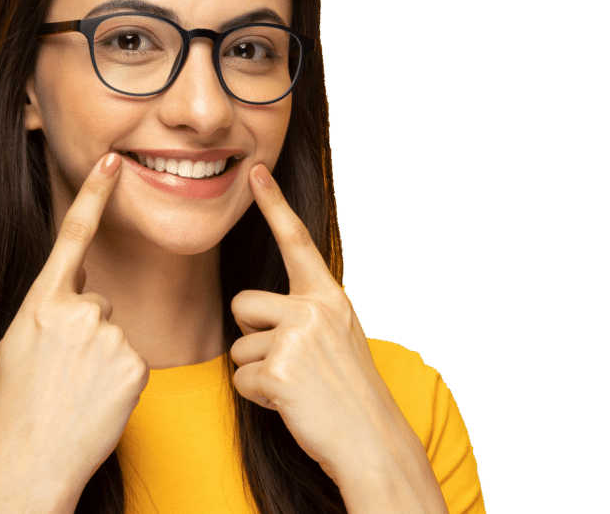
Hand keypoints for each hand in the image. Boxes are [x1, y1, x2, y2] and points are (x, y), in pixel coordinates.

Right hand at [0, 153, 148, 497]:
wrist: (31, 462)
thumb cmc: (18, 405)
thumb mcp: (18, 344)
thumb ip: (47, 308)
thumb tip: (76, 287)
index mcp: (41, 303)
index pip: (72, 237)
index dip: (94, 195)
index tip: (113, 161)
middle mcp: (77, 312)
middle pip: (98, 303)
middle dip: (86, 331)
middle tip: (62, 371)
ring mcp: (109, 337)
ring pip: (117, 332)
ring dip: (103, 356)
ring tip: (77, 389)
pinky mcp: (136, 364)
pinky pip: (134, 359)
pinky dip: (120, 377)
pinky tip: (98, 399)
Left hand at [229, 164, 412, 486]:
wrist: (371, 439)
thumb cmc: (348, 392)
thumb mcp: (338, 338)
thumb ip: (306, 314)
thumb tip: (253, 310)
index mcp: (330, 297)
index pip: (297, 242)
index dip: (274, 205)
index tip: (256, 170)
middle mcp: (315, 308)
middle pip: (243, 304)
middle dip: (252, 335)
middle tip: (287, 362)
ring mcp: (298, 337)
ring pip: (239, 346)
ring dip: (257, 373)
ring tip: (295, 387)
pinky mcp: (280, 369)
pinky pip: (241, 378)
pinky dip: (257, 397)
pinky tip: (290, 404)